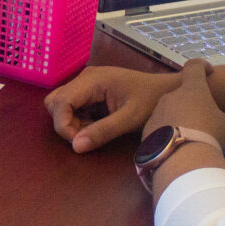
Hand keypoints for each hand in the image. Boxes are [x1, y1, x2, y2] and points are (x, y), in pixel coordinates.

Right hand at [45, 65, 186, 152]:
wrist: (169, 91)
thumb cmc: (153, 101)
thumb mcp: (131, 118)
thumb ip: (103, 131)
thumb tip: (75, 146)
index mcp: (92, 80)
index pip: (60, 101)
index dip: (63, 125)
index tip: (78, 141)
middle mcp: (85, 79)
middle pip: (55, 102)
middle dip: (64, 123)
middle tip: (86, 136)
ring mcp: (87, 85)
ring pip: (61, 106)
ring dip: (71, 124)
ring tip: (94, 132)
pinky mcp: (91, 93)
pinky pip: (74, 108)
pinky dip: (79, 121)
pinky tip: (97, 126)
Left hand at [143, 60, 224, 152]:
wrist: (185, 161)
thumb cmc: (210, 137)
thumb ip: (224, 116)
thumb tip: (222, 118)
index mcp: (192, 89)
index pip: (194, 67)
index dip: (201, 66)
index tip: (207, 71)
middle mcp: (170, 96)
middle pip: (181, 95)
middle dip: (189, 105)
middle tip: (200, 123)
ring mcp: (156, 113)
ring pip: (168, 112)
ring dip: (177, 121)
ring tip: (187, 141)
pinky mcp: (146, 132)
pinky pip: (159, 129)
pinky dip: (167, 136)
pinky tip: (175, 150)